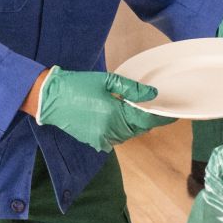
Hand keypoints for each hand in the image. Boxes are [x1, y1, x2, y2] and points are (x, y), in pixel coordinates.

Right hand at [36, 66, 175, 152]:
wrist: (50, 99)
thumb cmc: (78, 85)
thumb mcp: (107, 81)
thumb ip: (132, 89)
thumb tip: (152, 95)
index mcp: (116, 114)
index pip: (147, 119)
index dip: (161, 117)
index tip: (172, 114)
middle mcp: (111, 130)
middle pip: (140, 128)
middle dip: (148, 119)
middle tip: (152, 107)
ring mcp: (103, 139)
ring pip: (129, 134)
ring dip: (134, 124)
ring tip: (134, 110)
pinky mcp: (95, 141)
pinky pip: (116, 138)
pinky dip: (121, 129)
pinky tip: (118, 117)